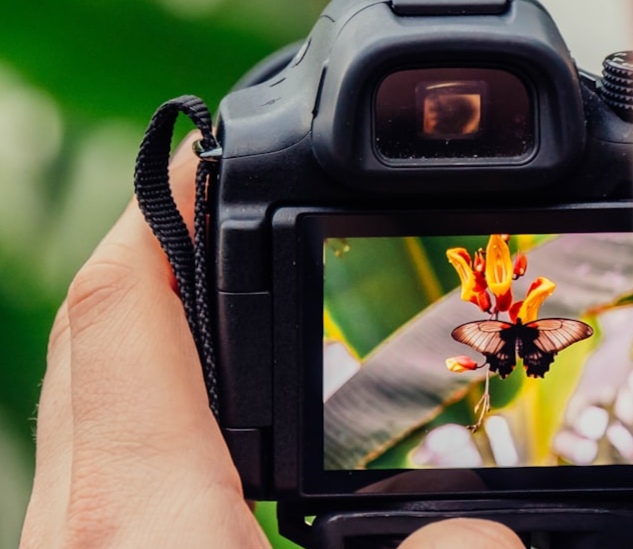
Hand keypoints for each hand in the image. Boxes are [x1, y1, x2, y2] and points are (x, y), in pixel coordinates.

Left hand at [17, 133, 521, 548]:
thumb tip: (488, 534)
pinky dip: (145, 395)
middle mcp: (83, 517)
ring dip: (151, 320)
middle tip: (224, 214)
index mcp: (143, 516)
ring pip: (88, 383)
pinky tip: (208, 413)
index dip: (163, 214)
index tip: (207, 162)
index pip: (124, 308)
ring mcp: (72, 537)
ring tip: (225, 294)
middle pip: (96, 330)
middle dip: (157, 251)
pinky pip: (98, 441)